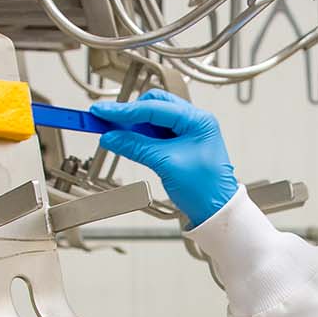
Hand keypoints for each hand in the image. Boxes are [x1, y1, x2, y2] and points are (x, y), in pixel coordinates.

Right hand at [88, 89, 238, 226]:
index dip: (124, 110)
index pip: (154, 108)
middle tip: (107, 121)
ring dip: (134, 125)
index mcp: (197, 120)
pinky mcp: (180, 144)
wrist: (215, 211)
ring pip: (154, 118)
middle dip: (130, 113)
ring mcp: (187, 132)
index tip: (102, 111)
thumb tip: (111, 136)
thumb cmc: (205, 189)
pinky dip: (140, 136)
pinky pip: (156, 133)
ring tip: (115, 134)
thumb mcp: (165, 163)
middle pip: (154, 105)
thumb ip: (135, 146)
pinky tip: (128, 142)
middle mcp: (194, 121)